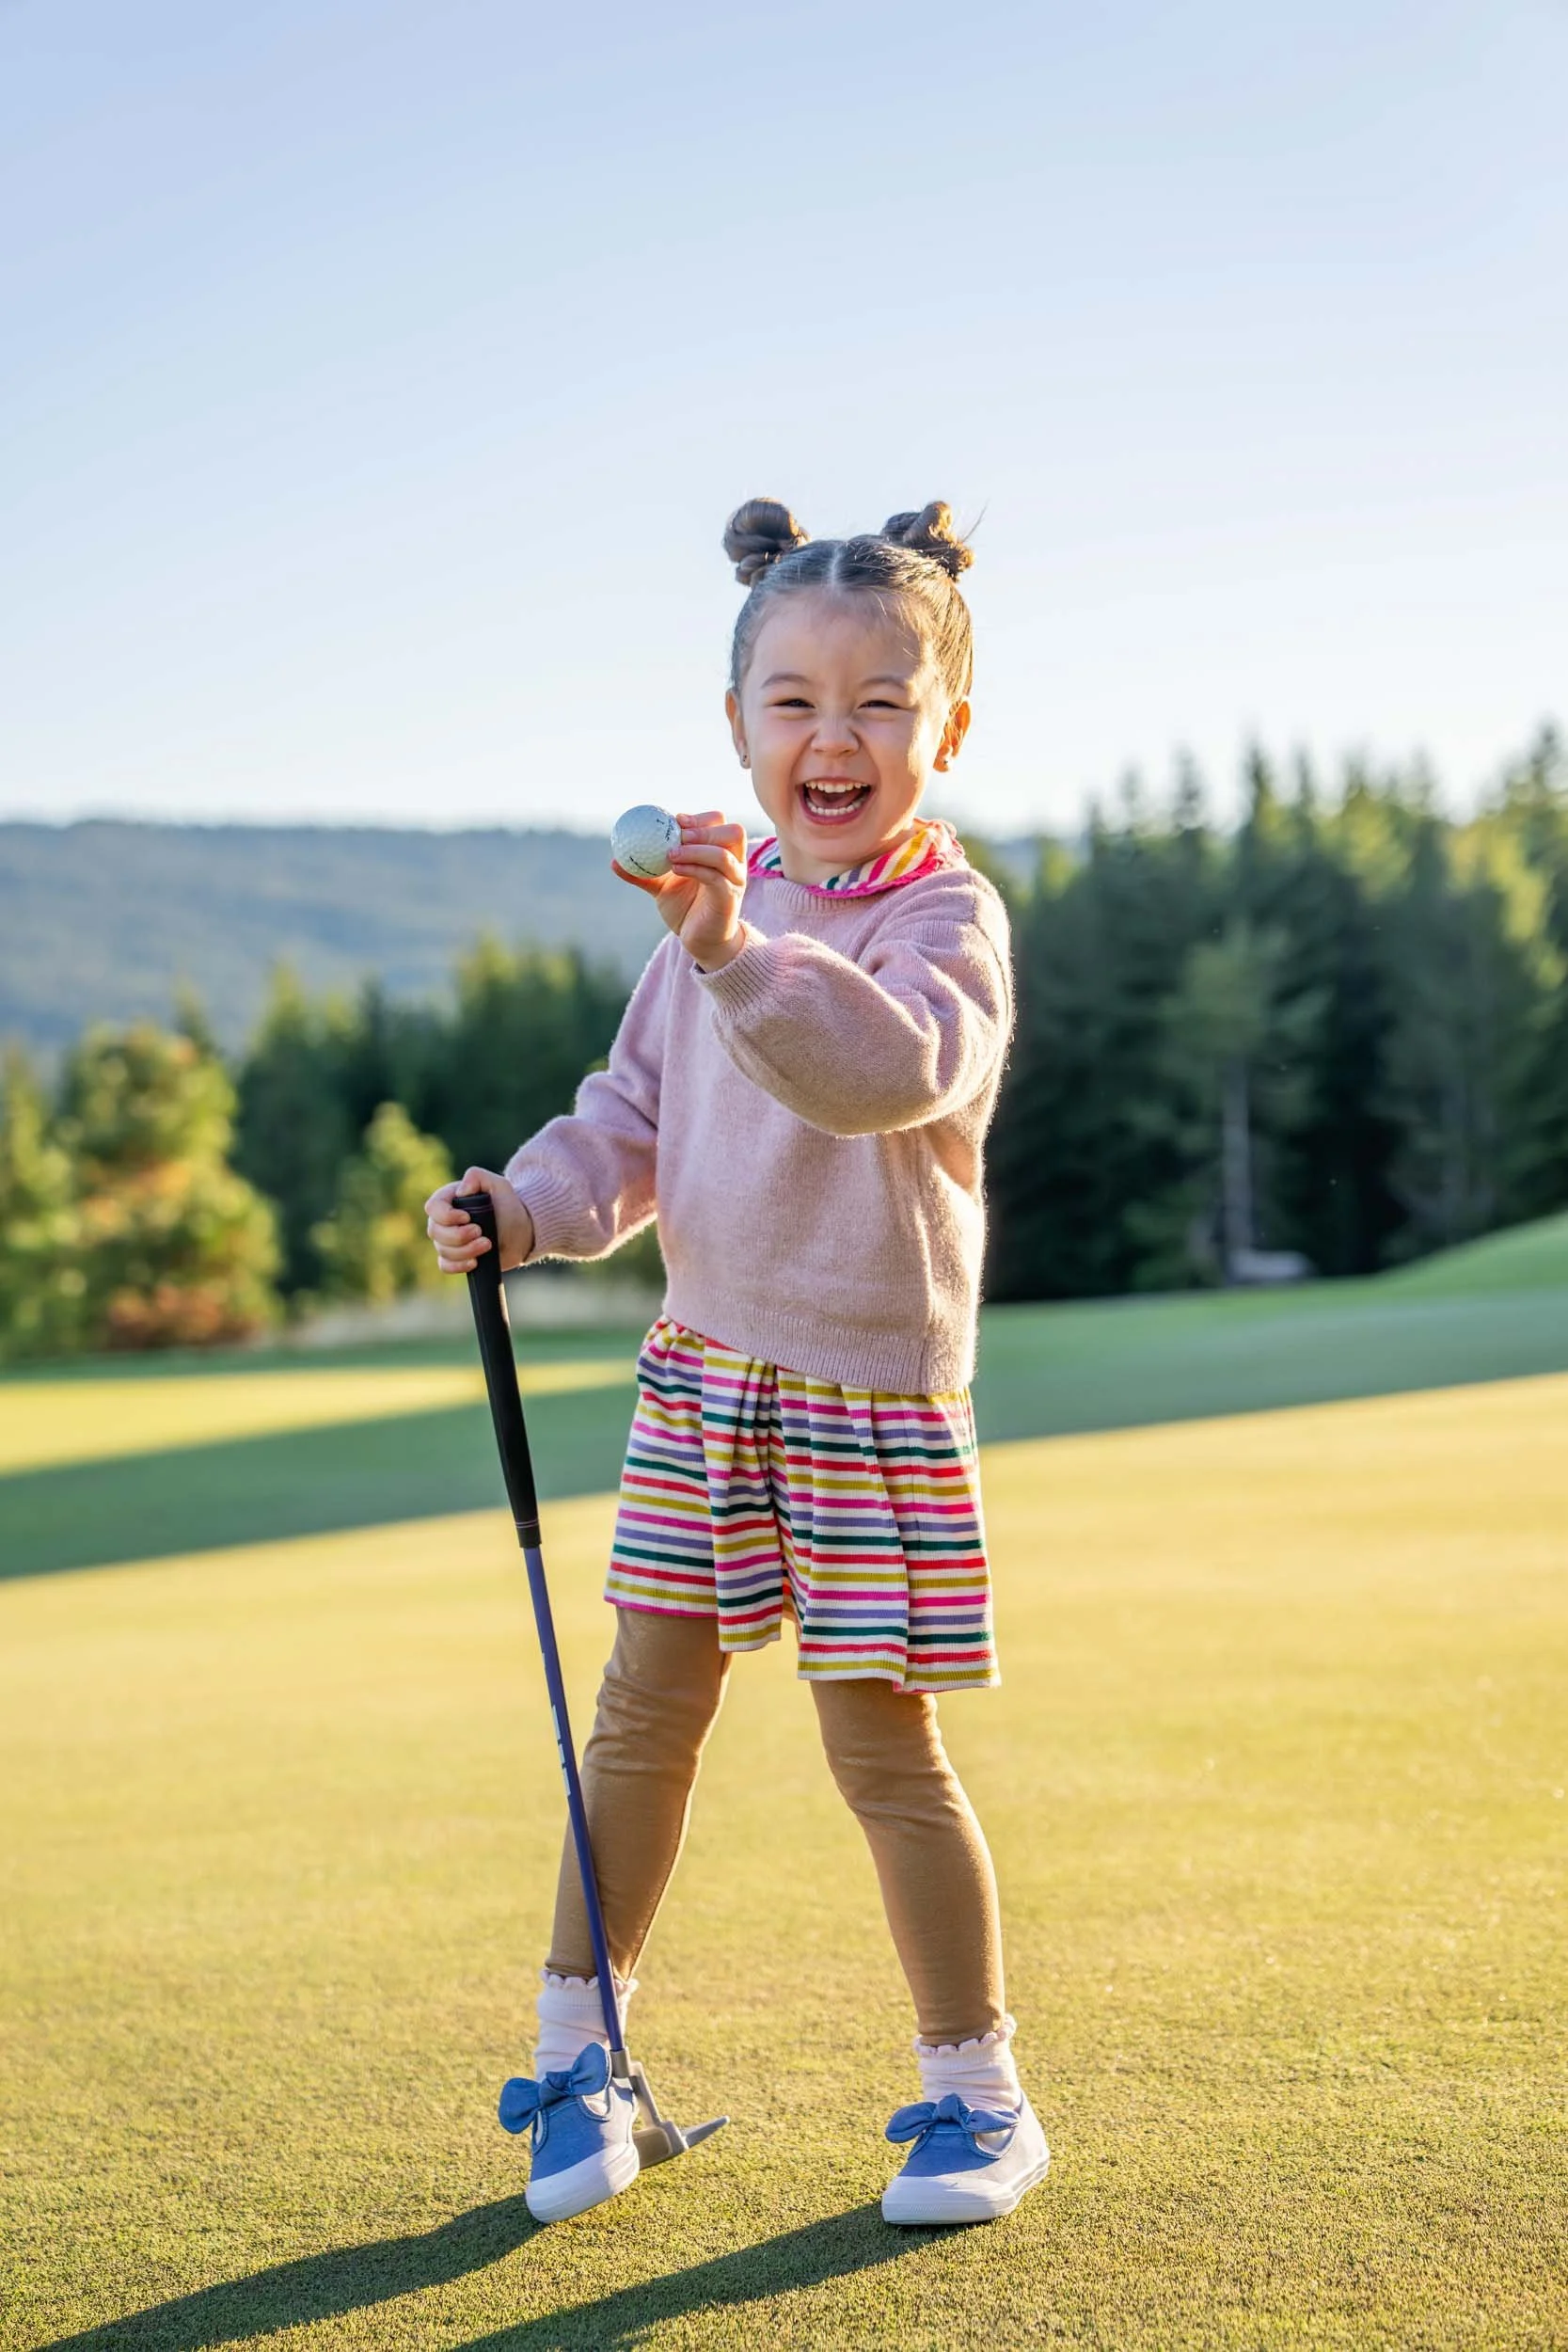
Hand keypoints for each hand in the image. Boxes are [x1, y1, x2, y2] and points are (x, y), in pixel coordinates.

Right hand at [425, 1167, 534, 1273]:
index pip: (433, 1207)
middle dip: (458, 1236)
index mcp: (449, 1200)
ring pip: (443, 1250)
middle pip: (435, 1231)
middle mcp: (443, 1221)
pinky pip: (445, 1266)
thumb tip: (460, 1191)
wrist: (522, 1230)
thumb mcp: (497, 1184)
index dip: (446, 1216)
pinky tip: (475, 1262)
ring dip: (465, 1251)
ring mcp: (448, 1241)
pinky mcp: (456, 1258)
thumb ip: (477, 1177)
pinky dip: (458, 1266)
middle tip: (481, 1232)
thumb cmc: (508, 1205)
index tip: (467, 1217)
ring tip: (488, 1245)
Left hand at [613, 810, 747, 970]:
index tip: (676, 820)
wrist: (700, 940)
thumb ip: (642, 873)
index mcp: (720, 852)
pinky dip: (695, 869)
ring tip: (671, 854)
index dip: (701, 818)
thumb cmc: (685, 908)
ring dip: (697, 850)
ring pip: (724, 855)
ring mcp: (735, 881)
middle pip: (732, 832)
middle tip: (679, 834)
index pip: (720, 823)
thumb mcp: (661, 887)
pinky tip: (676, 869)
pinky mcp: (729, 898)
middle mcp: (733, 863)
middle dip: (704, 829)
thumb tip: (614, 861)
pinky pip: (716, 878)